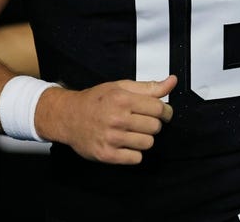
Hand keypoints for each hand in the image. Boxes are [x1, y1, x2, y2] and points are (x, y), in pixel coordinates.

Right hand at [38, 76, 175, 164]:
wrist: (68, 116)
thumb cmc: (94, 101)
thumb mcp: (120, 87)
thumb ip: (148, 87)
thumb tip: (171, 82)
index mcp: (122, 99)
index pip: (159, 108)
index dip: (164, 111)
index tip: (162, 113)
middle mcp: (117, 118)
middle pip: (155, 127)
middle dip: (153, 124)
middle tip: (142, 121)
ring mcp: (112, 138)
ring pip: (148, 143)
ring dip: (144, 139)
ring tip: (132, 132)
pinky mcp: (107, 154)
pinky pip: (136, 158)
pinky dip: (134, 153)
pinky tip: (125, 143)